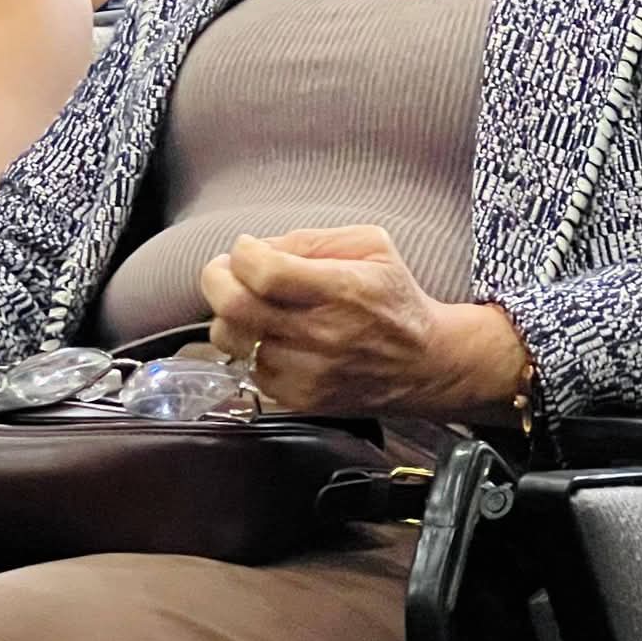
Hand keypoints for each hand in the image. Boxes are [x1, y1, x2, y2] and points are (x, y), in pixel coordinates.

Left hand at [200, 225, 525, 417]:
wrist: (424, 364)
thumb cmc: (394, 299)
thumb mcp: (370, 246)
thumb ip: (311, 240)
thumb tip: (259, 248)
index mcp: (341, 289)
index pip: (264, 273)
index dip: (242, 254)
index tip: (247, 248)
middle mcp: (322, 335)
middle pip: (236, 308)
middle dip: (217, 280)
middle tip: (226, 272)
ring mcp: (308, 372)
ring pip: (233, 341)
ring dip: (231, 317)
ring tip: (251, 305)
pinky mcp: (301, 399)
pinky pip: (249, 369)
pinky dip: (251, 348)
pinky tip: (273, 337)